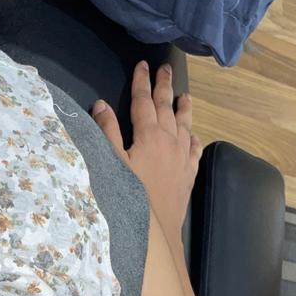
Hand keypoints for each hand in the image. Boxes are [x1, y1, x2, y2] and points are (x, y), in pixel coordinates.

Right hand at [91, 61, 203, 235]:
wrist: (154, 230)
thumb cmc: (128, 196)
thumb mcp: (111, 163)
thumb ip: (107, 132)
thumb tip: (101, 105)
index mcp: (148, 134)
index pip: (144, 101)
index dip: (142, 82)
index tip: (143, 65)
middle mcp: (169, 140)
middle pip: (167, 107)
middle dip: (164, 86)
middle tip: (166, 69)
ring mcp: (182, 157)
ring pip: (185, 125)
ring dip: (184, 108)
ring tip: (185, 95)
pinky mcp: (189, 174)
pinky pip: (194, 150)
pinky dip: (194, 139)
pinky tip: (194, 137)